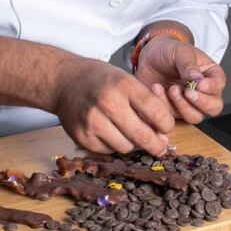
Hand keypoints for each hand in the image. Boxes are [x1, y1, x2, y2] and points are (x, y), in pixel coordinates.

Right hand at [53, 57, 174, 154]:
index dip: (166, 125)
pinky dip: (113, 145)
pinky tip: (110, 133)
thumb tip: (162, 136)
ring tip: (129, 133)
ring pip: (127, 148)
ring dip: (132, 144)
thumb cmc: (100, 80)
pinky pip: (109, 151)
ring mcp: (93, 121)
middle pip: (143, 135)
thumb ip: (146, 104)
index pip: (157, 113)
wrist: (64, 81)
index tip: (165, 127)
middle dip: (156, 144)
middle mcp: (108, 103)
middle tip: (159, 146)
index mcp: (124, 85)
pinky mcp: (82, 137)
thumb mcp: (127, 80)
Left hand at [135, 36, 225, 122]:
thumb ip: (189, 65)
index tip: (200, 84)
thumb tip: (197, 79)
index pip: (219, 85)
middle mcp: (204, 92)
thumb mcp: (180, 52)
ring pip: (195, 116)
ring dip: (183, 106)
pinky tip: (157, 89)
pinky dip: (164, 105)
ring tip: (171, 89)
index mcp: (210, 75)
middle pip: (213, 107)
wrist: (148, 57)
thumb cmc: (169, 51)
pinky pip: (172, 115)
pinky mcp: (173, 110)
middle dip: (202, 103)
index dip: (211, 87)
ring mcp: (189, 103)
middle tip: (188, 93)